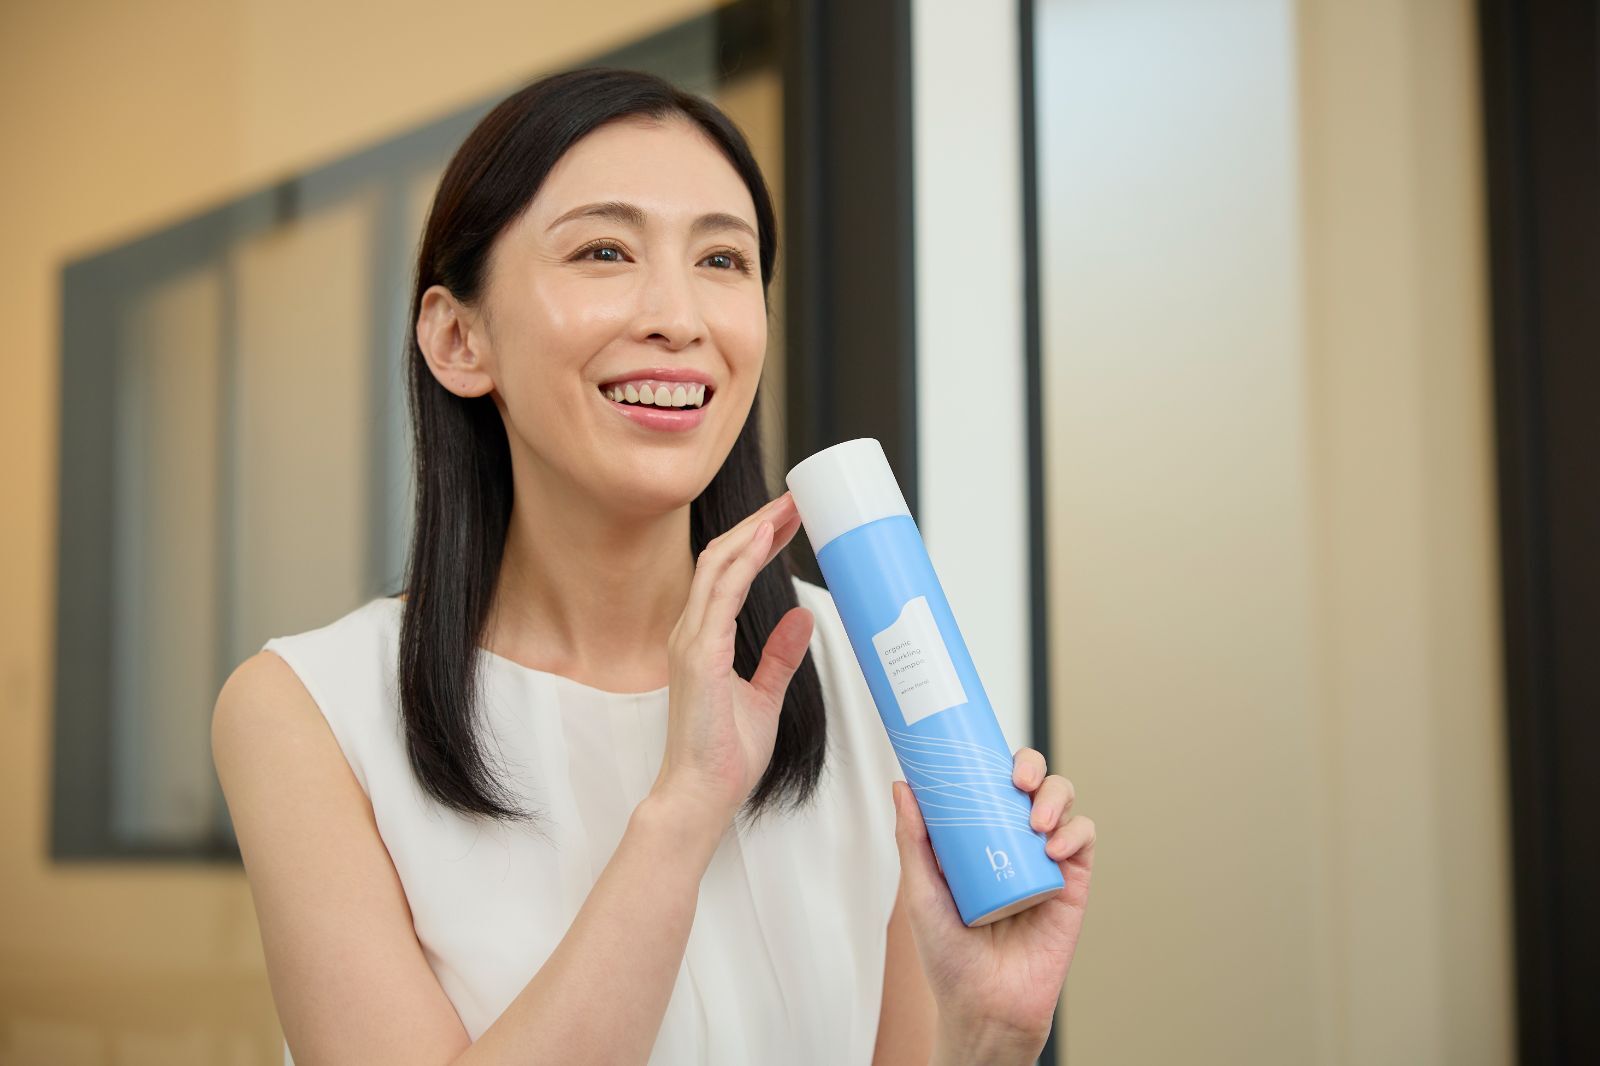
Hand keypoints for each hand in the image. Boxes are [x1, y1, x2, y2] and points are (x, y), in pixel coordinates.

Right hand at [651, 491, 813, 831]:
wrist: (700, 795)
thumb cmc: (723, 754)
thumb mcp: (763, 696)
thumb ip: (779, 657)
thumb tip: (802, 618)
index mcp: (702, 638)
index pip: (726, 571)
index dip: (756, 539)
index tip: (788, 517)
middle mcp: (690, 632)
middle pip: (719, 557)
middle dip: (756, 523)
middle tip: (794, 499)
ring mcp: (691, 642)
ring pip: (717, 566)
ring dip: (752, 532)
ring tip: (785, 508)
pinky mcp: (701, 658)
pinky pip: (719, 597)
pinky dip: (742, 564)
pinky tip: (764, 541)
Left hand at [891, 747, 1094, 1051]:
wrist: (984, 1006)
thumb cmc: (948, 955)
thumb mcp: (921, 892)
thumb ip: (913, 841)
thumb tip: (902, 785)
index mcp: (979, 837)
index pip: (991, 783)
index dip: (993, 758)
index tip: (981, 749)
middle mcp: (1015, 841)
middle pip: (1033, 783)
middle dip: (1030, 767)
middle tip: (1016, 779)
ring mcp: (1045, 860)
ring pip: (1063, 804)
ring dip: (1054, 797)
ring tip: (1035, 821)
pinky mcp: (1072, 884)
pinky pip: (1083, 841)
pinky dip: (1074, 832)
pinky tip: (1053, 846)